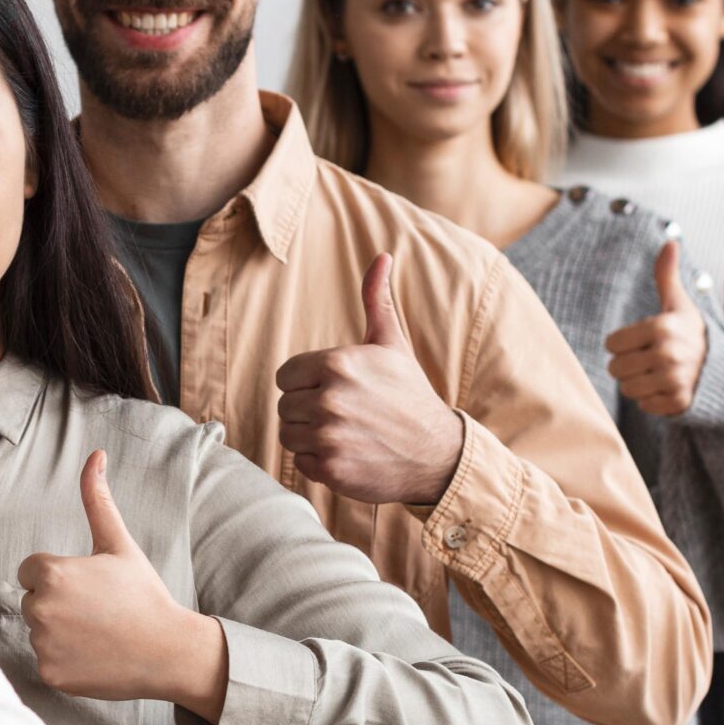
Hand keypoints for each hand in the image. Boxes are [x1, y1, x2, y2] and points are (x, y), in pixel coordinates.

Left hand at [17, 451, 228, 720]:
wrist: (169, 651)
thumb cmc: (144, 594)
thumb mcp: (119, 544)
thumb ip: (97, 500)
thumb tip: (95, 455)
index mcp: (51, 574)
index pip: (31, 570)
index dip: (61, 576)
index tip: (90, 586)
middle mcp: (39, 609)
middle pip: (32, 601)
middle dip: (58, 603)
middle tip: (98, 611)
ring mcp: (43, 645)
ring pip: (39, 631)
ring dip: (60, 632)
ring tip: (99, 633)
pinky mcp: (49, 674)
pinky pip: (46, 661)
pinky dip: (65, 661)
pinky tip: (95, 655)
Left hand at [275, 254, 465, 505]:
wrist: (438, 453)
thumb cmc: (410, 395)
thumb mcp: (392, 345)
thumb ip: (376, 300)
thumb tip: (382, 255)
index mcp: (337, 363)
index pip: (285, 376)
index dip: (307, 384)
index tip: (335, 390)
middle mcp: (329, 399)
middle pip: (285, 405)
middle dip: (308, 410)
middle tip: (345, 415)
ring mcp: (329, 436)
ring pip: (288, 435)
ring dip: (311, 437)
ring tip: (346, 433)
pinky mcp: (330, 469)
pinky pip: (301, 463)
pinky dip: (320, 463)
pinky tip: (349, 455)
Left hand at [603, 238, 708, 416]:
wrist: (723, 367)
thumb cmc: (690, 332)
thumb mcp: (678, 303)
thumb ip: (666, 275)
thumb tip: (669, 241)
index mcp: (661, 328)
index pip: (611, 343)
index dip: (622, 342)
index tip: (640, 340)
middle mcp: (667, 354)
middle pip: (615, 368)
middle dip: (628, 364)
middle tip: (647, 358)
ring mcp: (674, 380)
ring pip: (627, 389)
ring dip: (637, 383)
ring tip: (655, 373)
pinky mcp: (678, 403)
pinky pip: (644, 405)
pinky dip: (651, 400)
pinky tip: (666, 388)